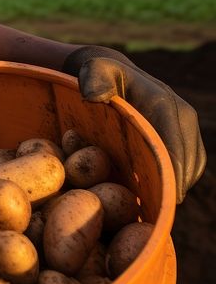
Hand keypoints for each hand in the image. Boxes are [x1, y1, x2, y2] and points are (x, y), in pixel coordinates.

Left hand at [63, 45, 206, 202]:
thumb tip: (94, 96)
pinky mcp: (185, 136)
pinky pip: (189, 166)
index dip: (167, 178)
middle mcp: (183, 117)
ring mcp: (186, 127)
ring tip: (153, 204)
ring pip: (191, 168)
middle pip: (187, 164)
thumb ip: (93, 80)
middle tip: (152, 211)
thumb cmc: (96, 74)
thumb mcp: (92, 71)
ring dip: (175, 186)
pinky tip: (154, 190)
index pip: (174, 150)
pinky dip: (176, 179)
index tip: (156, 201)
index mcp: (165, 106)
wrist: (110, 71)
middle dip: (171, 188)